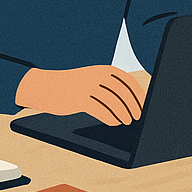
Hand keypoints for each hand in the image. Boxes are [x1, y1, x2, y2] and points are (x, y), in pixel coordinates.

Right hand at [16, 65, 144, 124]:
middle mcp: (98, 75)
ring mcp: (88, 86)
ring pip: (113, 102)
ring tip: (128, 121)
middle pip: (122, 93)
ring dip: (123, 114)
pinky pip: (100, 110)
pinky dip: (110, 117)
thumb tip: (133, 101)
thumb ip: (110, 85)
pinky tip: (115, 122)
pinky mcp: (80, 99)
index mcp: (104, 69)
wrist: (46, 86)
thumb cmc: (75, 86)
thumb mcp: (93, 79)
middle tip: (138, 117)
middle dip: (133, 106)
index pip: (128, 82)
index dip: (138, 95)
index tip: (145, 106)